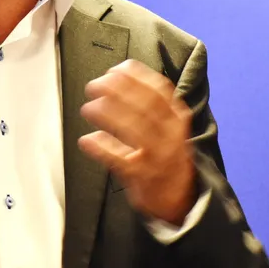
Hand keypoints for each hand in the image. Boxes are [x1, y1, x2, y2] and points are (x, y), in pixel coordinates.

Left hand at [78, 59, 195, 224]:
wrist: (181, 198)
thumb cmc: (166, 153)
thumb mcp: (168, 124)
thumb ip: (150, 101)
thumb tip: (117, 75)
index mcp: (177, 118)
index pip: (160, 90)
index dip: (136, 77)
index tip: (115, 70)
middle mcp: (171, 135)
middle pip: (145, 106)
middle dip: (117, 91)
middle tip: (93, 86)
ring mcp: (159, 157)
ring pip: (134, 131)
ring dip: (108, 115)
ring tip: (88, 109)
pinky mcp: (144, 178)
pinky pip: (121, 161)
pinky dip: (102, 149)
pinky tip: (86, 140)